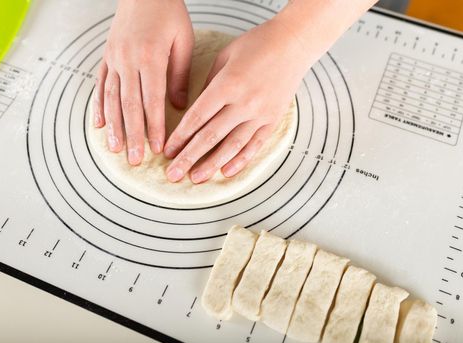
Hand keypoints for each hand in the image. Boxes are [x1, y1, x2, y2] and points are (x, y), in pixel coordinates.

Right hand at [94, 0, 193, 164]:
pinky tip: (99, 124)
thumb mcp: (182, 41)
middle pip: (129, 105)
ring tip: (114, 149)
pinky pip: (100, 86)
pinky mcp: (107, 58)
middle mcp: (128, 61)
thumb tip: (178, 106)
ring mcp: (114, 59)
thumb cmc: (168, 12)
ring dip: (113, 126)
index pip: (152, 101)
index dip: (154, 127)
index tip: (158, 148)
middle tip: (134, 159)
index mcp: (150, 57)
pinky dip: (99, 106)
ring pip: (112, 99)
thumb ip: (179, 74)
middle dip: (132, 135)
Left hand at [163, 20, 308, 182]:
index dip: (180, 136)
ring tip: (196, 178)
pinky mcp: (273, 120)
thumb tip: (197, 111)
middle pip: (211, 136)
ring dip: (212, 164)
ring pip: (232, 146)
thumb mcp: (225, 56)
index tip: (167, 151)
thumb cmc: (257, 44)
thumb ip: (209, 84)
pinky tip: (226, 172)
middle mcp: (244, 103)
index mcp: (228, 85)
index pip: (198, 117)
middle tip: (173, 174)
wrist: (295, 44)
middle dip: (189, 157)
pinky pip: (255, 145)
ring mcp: (261, 114)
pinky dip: (241, 160)